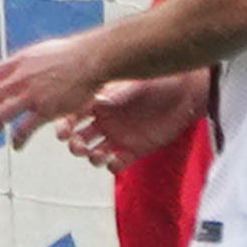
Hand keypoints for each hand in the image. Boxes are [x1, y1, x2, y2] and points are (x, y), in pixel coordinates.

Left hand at [0, 31, 117, 149]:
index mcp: (17, 63)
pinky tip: (17, 145)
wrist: (93, 59)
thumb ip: (25, 63)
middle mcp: (20, 78)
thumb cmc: (74, 54)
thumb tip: (17, 67)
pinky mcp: (46, 109)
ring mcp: (32, 94)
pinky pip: (23, 129)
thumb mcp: (41, 52)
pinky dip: (17, 139)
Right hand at [64, 74, 203, 172]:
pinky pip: (118, 163)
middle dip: (75, 145)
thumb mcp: (130, 83)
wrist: (185, 91)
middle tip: (77, 147)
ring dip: (91, 157)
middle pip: (80, 138)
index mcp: (99, 103)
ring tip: (96, 155)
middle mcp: (106, 121)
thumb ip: (111, 93)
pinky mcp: (136, 150)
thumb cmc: (157, 80)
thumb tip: (89, 97)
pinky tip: (114, 161)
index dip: (64, 126)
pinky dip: (112, 166)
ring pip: (95, 153)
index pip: (73, 117)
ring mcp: (120, 137)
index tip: (62, 132)